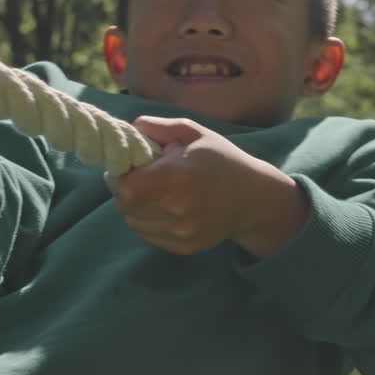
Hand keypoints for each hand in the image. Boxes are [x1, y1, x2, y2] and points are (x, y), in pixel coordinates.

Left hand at [114, 117, 307, 256]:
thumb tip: (130, 129)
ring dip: (136, 207)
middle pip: (125, 205)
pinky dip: (149, 222)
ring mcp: (181, 232)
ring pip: (133, 222)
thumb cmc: (222, 159)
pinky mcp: (184, 247)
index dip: (120, 175)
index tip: (130, 166)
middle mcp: (177, 209)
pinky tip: (167, 208)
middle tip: (142, 178)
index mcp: (177, 177)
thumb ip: (159, 128)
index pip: (126, 186)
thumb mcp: (194, 132)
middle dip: (126, 190)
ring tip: (157, 193)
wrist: (254, 199)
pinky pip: (148, 235)